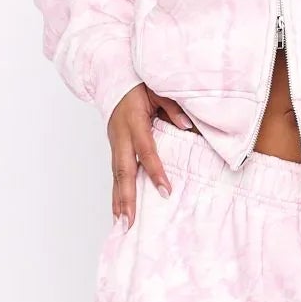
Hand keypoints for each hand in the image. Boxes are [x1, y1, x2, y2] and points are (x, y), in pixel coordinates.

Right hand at [106, 83, 193, 225]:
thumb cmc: (139, 84)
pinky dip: (116, 194)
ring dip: (118, 201)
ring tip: (121, 224)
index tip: (165, 191)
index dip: (155, 170)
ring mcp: (115, 143)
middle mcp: (120, 135)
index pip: (146, 150)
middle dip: (126, 198)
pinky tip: (118, 212)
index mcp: (133, 121)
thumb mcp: (159, 90)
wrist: (113, 77)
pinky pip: (115, 174)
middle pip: (123, 170)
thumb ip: (173, 107)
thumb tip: (187, 126)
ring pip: (116, 176)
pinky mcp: (114, 148)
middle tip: (130, 221)